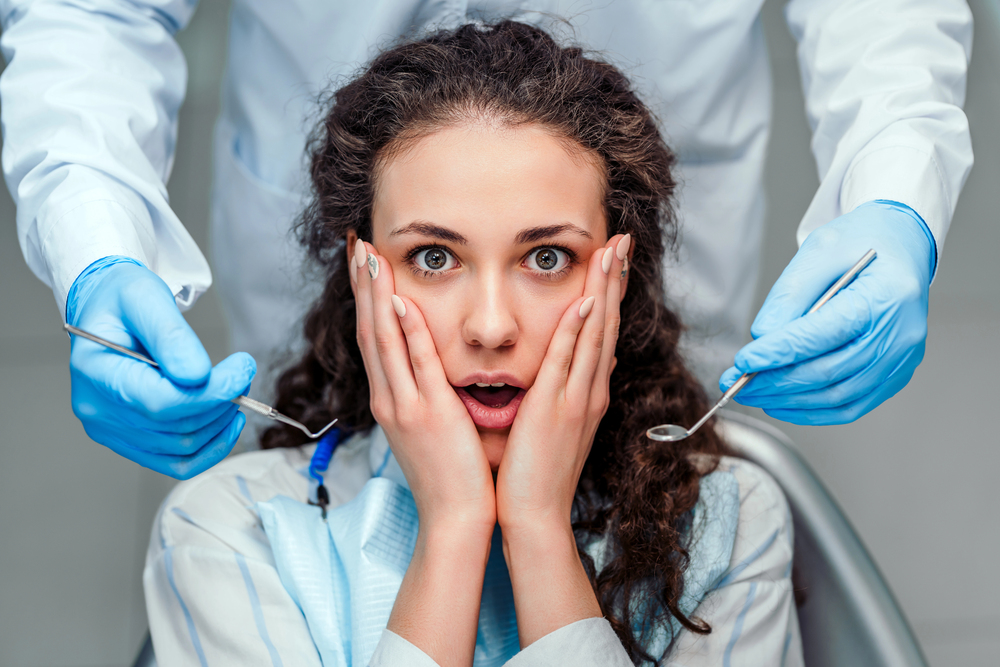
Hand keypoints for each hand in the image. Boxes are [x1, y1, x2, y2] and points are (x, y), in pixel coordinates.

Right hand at [68, 257, 255, 478]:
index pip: (162, 402)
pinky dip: (211, 448)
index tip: (243, 367)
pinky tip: (229, 422)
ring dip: (221, 422)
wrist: (107, 309)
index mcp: (97, 373)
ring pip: (182, 447)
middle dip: (222, 401)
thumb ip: (171, 335)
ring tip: (235, 389)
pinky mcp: (130, 440)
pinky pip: (176, 462)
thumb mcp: (144, 297)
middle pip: (176, 428)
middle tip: (241, 372)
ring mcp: (113, 431)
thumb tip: (198, 376)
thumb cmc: (122, 299)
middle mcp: (99, 411)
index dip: (212, 393)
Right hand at [351, 240, 495, 531]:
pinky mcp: (429, 414)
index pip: (372, 338)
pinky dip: (406, 332)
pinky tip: (400, 302)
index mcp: (391, 400)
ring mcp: (405, 406)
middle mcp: (389, 399)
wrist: (454, 517)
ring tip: (370, 257)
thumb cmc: (450, 475)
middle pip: (369, 331)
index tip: (363, 262)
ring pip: (384, 341)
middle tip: (357, 243)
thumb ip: (424, 394)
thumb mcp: (428, 428)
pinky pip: (416, 365)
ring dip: (376, 296)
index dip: (365, 298)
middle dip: (362, 285)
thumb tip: (427, 366)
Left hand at [495, 234, 627, 531]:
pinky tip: (586, 301)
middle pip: (608, 323)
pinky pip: (568, 361)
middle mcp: (590, 390)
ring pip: (595, 334)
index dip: (610, 293)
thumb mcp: (565, 425)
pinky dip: (579, 330)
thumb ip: (579, 390)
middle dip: (615, 279)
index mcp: (589, 393)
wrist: (536, 514)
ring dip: (604, 291)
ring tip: (612, 253)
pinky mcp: (556, 408)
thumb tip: (599, 361)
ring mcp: (577, 398)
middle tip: (623, 239)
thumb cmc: (541, 472)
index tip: (614, 259)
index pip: (603, 331)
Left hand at [720, 200, 934, 424]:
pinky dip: (813, 411)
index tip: (743, 361)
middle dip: (776, 382)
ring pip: (838, 396)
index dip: (778, 353)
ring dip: (789, 400)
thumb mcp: (819, 251)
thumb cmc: (863, 242)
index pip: (823, 334)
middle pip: (829, 372)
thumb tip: (763, 337)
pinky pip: (851, 406)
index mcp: (886, 296)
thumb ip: (790, 295)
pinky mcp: (895, 374)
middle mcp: (901, 334)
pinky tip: (783, 402)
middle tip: (737, 383)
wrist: (902, 245)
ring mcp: (902, 360)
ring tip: (753, 393)